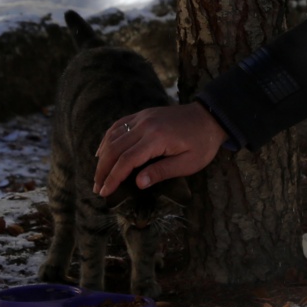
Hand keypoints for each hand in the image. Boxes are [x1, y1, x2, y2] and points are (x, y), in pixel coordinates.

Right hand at [94, 103, 226, 197]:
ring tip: (98, 175)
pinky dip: (107, 139)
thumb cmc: (203, 144)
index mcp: (157, 138)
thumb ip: (162, 172)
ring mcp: (142, 117)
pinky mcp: (143, 115)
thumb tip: (138, 183)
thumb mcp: (188, 163)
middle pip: (114, 149)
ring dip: (102, 156)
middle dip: (103, 170)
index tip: (105, 192)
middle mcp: (145, 125)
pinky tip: (102, 152)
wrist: (210, 117)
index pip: (127, 160)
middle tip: (97, 188)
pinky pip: (119, 126)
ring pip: (113, 136)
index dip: (113, 178)